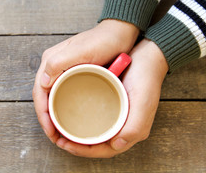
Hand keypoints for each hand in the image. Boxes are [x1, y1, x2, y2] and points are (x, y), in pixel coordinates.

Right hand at [32, 19, 139, 143]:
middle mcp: (53, 66)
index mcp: (51, 61)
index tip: (50, 131)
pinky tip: (70, 118)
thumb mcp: (81, 51)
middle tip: (55, 137)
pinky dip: (62, 108)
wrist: (120, 32)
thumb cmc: (103, 40)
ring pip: (52, 97)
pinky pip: (62, 94)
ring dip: (53, 116)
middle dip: (46, 119)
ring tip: (61, 132)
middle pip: (43, 97)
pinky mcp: (73, 74)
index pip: (39, 92)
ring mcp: (63, 70)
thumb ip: (57, 63)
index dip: (42, 114)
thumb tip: (42, 84)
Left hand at [55, 39, 168, 157]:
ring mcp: (114, 113)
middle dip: (76, 145)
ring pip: (93, 130)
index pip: (103, 149)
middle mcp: (121, 124)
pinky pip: (93, 115)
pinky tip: (68, 111)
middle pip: (95, 143)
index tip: (64, 144)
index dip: (83, 151)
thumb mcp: (143, 102)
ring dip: (76, 133)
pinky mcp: (109, 102)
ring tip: (59, 128)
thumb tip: (116, 145)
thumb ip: (134, 126)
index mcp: (130, 130)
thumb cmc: (147, 78)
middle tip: (58, 138)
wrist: (147, 56)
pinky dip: (80, 118)